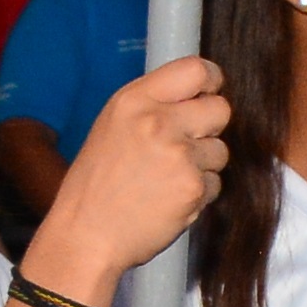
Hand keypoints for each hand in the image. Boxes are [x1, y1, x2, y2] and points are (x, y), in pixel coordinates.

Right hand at [29, 53, 229, 301]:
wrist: (85, 236)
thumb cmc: (95, 186)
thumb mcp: (112, 127)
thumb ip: (152, 106)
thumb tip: (197, 96)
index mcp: (134, 100)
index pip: (195, 69)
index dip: (210, 82)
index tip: (208, 94)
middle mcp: (158, 121)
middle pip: (220, 109)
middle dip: (210, 127)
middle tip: (186, 145)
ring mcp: (178, 154)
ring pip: (220, 150)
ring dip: (202, 165)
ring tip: (166, 180)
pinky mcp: (193, 187)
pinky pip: (215, 183)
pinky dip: (197, 194)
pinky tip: (168, 200)